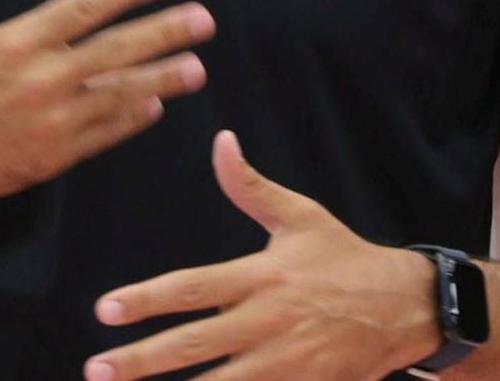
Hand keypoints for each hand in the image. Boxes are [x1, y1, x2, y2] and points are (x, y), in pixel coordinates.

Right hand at [0, 0, 214, 212]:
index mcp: (16, 42)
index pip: (82, 7)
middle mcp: (39, 80)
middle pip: (113, 51)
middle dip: (162, 33)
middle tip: (203, 20)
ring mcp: (50, 122)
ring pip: (117, 96)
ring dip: (160, 80)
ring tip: (196, 68)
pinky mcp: (51, 157)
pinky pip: (101, 135)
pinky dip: (129, 120)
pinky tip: (155, 106)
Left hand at [85, 131, 442, 380]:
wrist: (404, 307)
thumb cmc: (343, 258)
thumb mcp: (299, 216)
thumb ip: (251, 187)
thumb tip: (221, 142)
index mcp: (262, 276)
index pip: (192, 288)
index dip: (145, 299)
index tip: (104, 310)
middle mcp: (268, 322)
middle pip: (193, 345)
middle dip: (141, 360)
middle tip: (96, 370)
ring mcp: (285, 364)